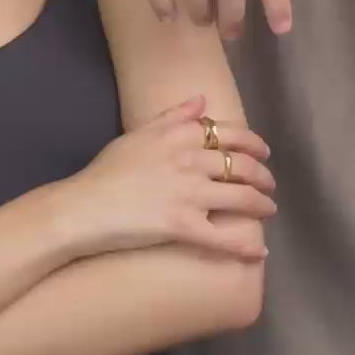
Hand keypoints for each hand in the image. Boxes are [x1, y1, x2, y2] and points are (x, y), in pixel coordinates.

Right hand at [66, 96, 275, 259]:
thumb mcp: (139, 133)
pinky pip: (223, 238)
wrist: (84, 207)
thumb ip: (173, 116)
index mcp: (180, 135)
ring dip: (262, 204)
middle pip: (241, 165)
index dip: (253, 143)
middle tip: (270, 183)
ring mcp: (189, 194)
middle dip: (263, 175)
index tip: (263, 151)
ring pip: (241, 198)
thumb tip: (201, 100)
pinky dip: (245, 247)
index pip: (229, 134)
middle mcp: (191, 160)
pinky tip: (259, 253)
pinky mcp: (183, 226)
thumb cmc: (108, 170)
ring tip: (269, 209)